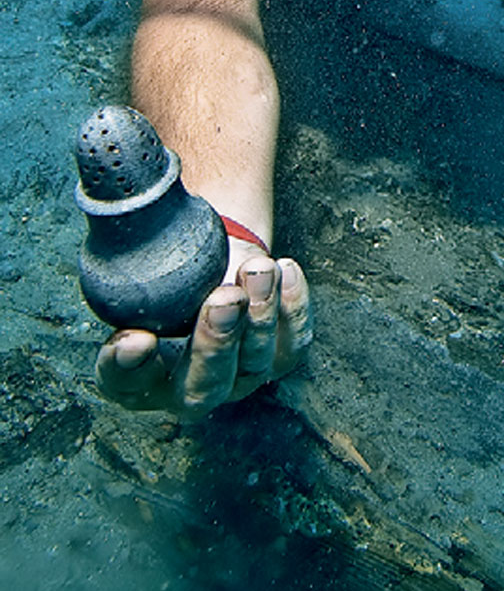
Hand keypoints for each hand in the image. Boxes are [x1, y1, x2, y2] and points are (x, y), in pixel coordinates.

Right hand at [94, 253, 311, 418]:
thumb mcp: (142, 258)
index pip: (125, 382)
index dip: (127, 368)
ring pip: (254, 363)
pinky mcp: (277, 357)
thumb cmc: (166, 263)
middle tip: (223, 299)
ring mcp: (238, 378)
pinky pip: (292, 342)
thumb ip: (129, 248)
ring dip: (260, 315)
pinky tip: (284, 270)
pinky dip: (293, 307)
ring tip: (257, 270)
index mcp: (136, 374)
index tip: (137, 338)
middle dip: (216, 342)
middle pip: (201, 387)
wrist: (211, 260)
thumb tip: (123, 203)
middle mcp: (187, 386)